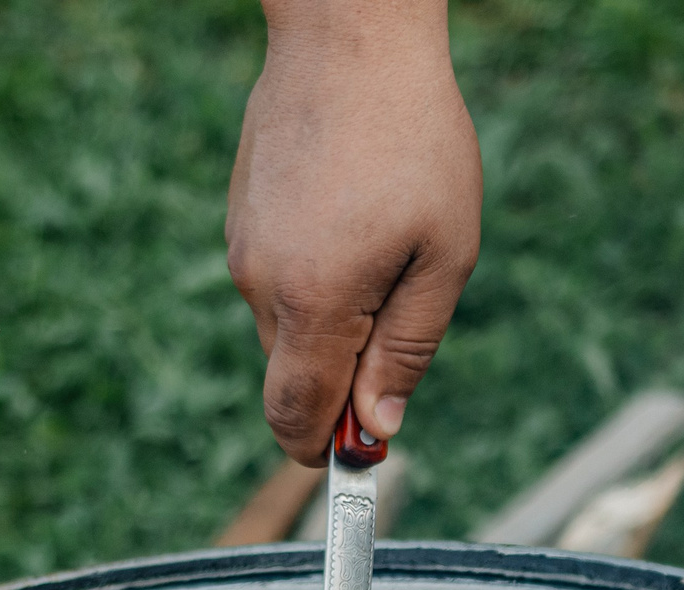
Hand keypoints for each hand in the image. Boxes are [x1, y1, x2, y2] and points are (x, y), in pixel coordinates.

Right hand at [227, 0, 480, 464]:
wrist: (348, 36)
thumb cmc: (414, 140)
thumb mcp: (444, 254)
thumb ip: (408, 350)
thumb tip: (378, 428)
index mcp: (314, 303)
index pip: (296, 418)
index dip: (325, 452)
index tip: (361, 453)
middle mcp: (261, 284)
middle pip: (292, 380)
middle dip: (340, 381)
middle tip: (402, 318)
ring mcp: (242, 250)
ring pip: (285, 328)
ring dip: (333, 320)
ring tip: (382, 243)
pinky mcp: (240, 219)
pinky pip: (276, 280)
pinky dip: (314, 277)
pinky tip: (352, 215)